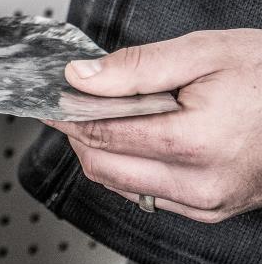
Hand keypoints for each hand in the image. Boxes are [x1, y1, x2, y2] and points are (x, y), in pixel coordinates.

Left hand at [44, 30, 261, 222]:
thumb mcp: (207, 52)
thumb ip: (136, 68)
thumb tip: (80, 78)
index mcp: (193, 142)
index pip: (101, 135)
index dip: (67, 116)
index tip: (51, 99)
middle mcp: (198, 184)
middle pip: (102, 168)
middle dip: (80, 137)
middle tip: (77, 106)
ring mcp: (205, 203)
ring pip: (121, 186)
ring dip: (104, 154)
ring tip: (116, 117)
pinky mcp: (211, 211)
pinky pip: (148, 196)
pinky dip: (132, 170)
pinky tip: (144, 141)